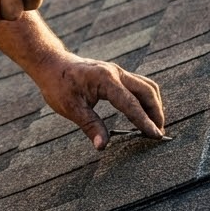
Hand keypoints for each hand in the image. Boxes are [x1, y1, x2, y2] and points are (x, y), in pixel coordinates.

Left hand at [28, 52, 164, 149]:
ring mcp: (116, 71)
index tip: (156, 136)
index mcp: (104, 80)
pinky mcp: (115, 74)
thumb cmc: (57, 84)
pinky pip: (138, 84)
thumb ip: (90, 126)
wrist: (50, 63)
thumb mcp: (70, 107)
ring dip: (154, 104)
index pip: (131, 103)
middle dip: (156, 112)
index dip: (144, 121)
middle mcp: (115, 72)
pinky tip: (144, 112)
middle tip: (159, 133)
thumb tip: (103, 147)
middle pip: (146, 91)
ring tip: (154, 124)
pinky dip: (146, 98)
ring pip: (146, 86)